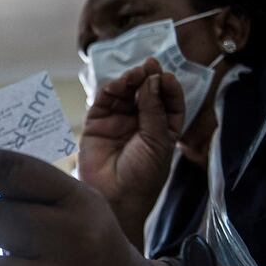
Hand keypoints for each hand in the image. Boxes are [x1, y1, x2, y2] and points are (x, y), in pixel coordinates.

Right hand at [78, 58, 183, 245]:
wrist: (115, 198)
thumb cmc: (142, 177)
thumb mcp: (157, 141)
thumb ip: (154, 109)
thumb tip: (153, 79)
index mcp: (161, 130)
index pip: (168, 102)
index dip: (168, 88)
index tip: (166, 76)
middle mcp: (139, 124)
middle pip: (146, 93)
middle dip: (149, 78)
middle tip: (149, 66)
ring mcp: (117, 123)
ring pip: (125, 94)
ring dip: (131, 81)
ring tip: (135, 74)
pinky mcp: (97, 124)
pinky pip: (104, 101)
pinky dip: (112, 89)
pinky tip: (120, 84)